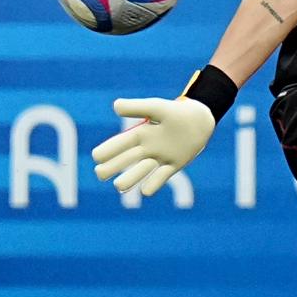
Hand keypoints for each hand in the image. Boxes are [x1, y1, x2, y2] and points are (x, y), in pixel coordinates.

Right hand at [91, 96, 216, 194]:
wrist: (199, 120)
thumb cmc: (176, 112)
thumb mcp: (157, 107)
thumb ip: (137, 107)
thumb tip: (115, 106)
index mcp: (140, 134)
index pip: (120, 143)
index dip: (108, 150)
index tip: (96, 157)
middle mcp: (147, 148)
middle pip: (126, 159)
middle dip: (112, 167)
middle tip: (100, 173)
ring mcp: (160, 158)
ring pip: (141, 171)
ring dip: (131, 178)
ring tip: (118, 186)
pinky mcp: (174, 165)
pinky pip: (162, 177)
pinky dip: (154, 183)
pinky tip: (146, 191)